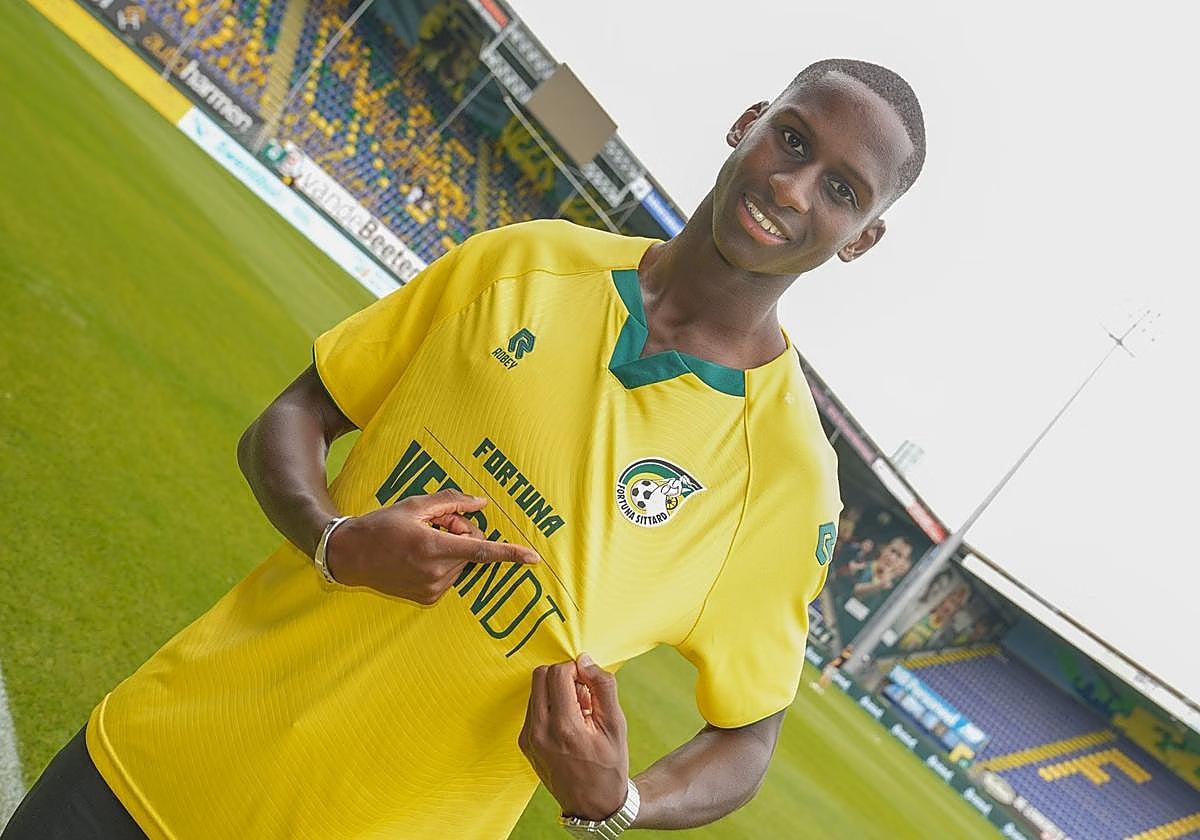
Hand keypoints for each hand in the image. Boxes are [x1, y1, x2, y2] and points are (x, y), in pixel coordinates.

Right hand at [326, 488, 539, 601]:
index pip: (482, 551)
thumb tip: (482, 503)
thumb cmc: (382, 526)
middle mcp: (436, 572)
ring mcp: (432, 589)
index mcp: (433, 547)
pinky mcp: (428, 599)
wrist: (351, 555)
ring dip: (451, 549)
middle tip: (437, 523)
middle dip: (461, 533)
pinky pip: (450, 576)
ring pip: (462, 563)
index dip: (510, 554)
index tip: (534, 558)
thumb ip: (452, 502)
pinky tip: (418, 557)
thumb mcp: (415, 505)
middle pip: (471, 549)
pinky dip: (442, 564)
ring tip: (423, 541)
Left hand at [518, 653, 629, 819]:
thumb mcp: (616, 724)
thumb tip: (585, 660)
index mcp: (564, 727)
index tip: (589, 685)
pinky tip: (567, 724)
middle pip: (540, 675)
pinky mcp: (524, 743)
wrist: (594, 805)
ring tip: (578, 712)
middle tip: (583, 695)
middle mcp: (540, 731)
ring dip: (555, 691)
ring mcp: (528, 738)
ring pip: (535, 690)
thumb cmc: (610, 765)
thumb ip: (603, 686)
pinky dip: (549, 706)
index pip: (558, 673)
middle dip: (563, 676)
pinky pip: (533, 708)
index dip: (576, 670)